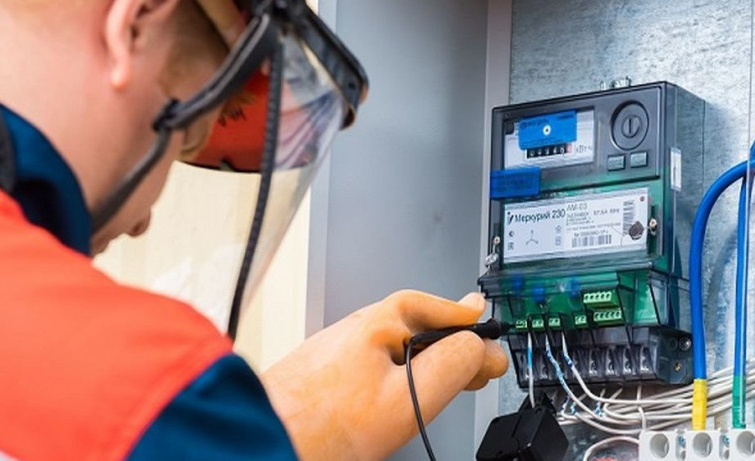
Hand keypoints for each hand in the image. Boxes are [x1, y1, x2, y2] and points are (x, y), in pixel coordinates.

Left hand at [260, 290, 507, 460]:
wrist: (264, 441)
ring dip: (423, 358)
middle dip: (450, 344)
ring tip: (441, 384)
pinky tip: (397, 393)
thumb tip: (480, 346)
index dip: (471, 331)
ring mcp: (337, 346)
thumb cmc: (322, 426)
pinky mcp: (324, 368)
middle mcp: (356, 326)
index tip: (490, 348)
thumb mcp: (410, 398)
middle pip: (418, 324)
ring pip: (394, 343)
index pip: (441, 311)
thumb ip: (453, 365)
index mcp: (379, 322)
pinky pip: (372, 359)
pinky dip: (396, 370)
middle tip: (474, 369)